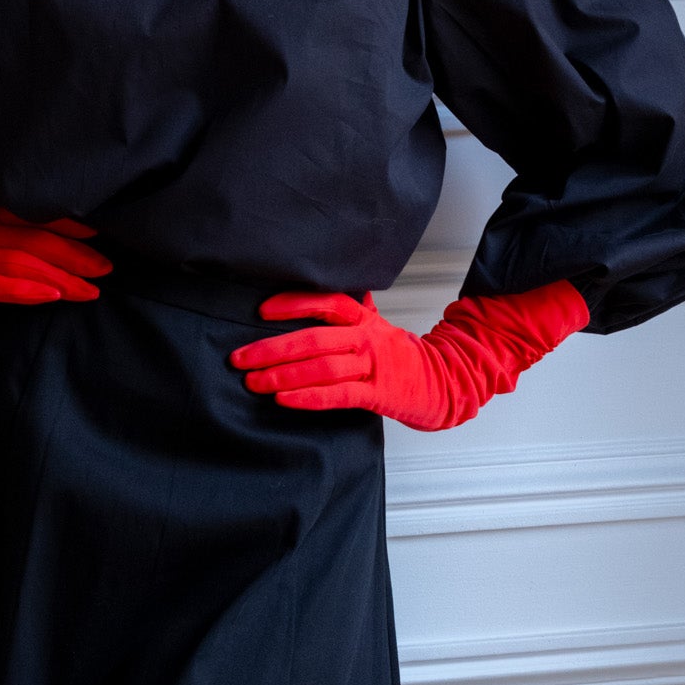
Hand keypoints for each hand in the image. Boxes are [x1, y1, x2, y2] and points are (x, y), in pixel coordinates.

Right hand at [0, 170, 112, 336]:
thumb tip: (57, 249)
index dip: (74, 224)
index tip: (106, 232)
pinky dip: (26, 290)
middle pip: (39, 240)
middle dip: (77, 253)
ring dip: (61, 276)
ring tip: (89, 287)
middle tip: (108, 265)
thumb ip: (13, 244)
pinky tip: (50, 296)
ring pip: (24, 262)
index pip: (40, 219)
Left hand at [228, 282, 588, 429]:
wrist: (446, 383)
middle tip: (239, 357)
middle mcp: (367, 338)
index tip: (261, 309)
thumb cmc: (402, 356)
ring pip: (323, 366)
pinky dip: (309, 397)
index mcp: (364, 319)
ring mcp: (374, 366)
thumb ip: (352, 307)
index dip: (294, 303)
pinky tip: (285, 400)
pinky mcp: (379, 394)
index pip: (327, 302)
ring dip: (284, 374)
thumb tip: (329, 285)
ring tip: (254, 382)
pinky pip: (339, 395)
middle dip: (272, 347)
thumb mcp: (377, 325)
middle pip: (315, 337)